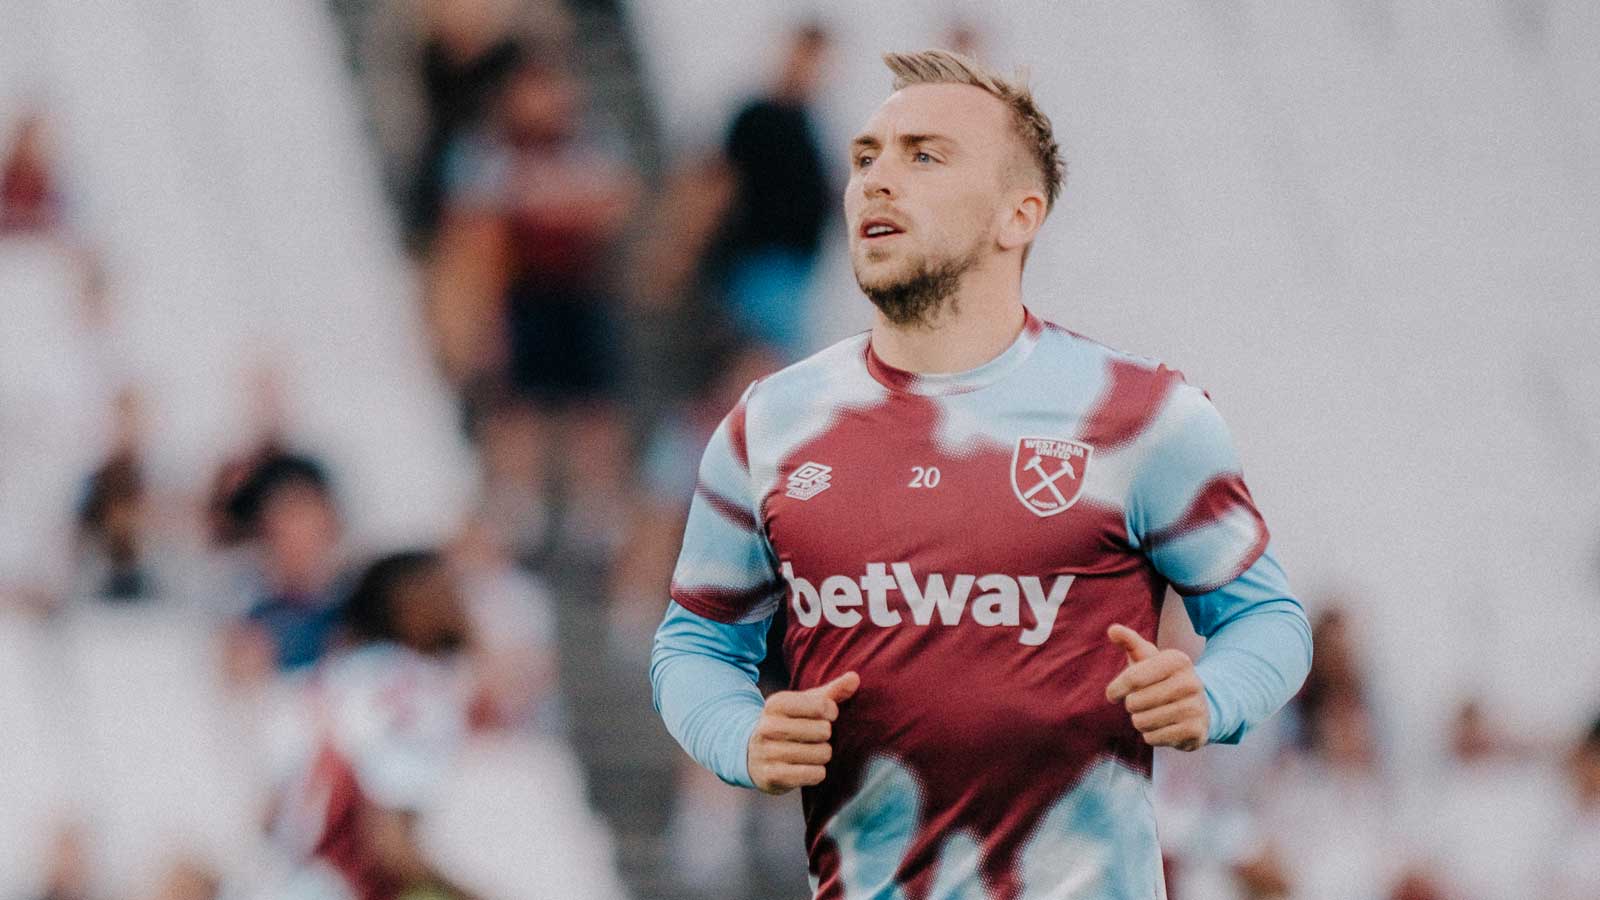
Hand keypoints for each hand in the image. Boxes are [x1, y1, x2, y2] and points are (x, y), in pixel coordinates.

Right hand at [747, 671, 859, 794]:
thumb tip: (854, 678)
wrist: (752, 754)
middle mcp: (768, 726)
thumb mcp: (806, 704)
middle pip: (823, 731)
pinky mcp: (772, 777)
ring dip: (822, 755)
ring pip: (821, 754)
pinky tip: (806, 768)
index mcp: (776, 703)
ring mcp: (768, 753)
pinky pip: (814, 774)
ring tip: (809, 752)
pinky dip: (817, 773)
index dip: (831, 712)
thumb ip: (832, 691)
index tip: (824, 715)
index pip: (822, 705)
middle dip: (825, 736)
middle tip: (813, 737)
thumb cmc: (789, 723)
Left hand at [1105, 624, 1208, 750]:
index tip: (1112, 694)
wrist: (1198, 707)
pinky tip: (1163, 727)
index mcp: (1177, 660)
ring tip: (1153, 714)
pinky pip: (1153, 738)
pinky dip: (1151, 735)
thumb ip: (1130, 642)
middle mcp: (1191, 682)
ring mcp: (1196, 708)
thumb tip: (1112, 629)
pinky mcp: (1196, 731)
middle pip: (1135, 702)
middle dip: (1132, 706)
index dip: (1116, 689)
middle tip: (1144, 703)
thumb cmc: (1162, 679)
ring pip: (1142, 722)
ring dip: (1141, 721)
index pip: (1132, 678)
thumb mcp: (1148, 659)